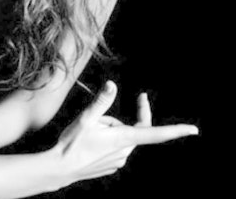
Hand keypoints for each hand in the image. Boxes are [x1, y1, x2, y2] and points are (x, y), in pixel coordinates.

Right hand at [55, 81, 198, 183]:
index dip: (175, 131)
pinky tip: (90, 143)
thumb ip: (101, 101)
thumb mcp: (85, 118)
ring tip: (88, 132)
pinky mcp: (111, 165)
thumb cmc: (72, 143)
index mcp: (123, 138)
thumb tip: (112, 85)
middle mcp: (124, 151)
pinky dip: (107, 140)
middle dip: (116, 119)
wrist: (60, 168)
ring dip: (110, 130)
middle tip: (97, 116)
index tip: (193, 130)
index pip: (155, 133)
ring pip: (122, 137)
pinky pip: (115, 147)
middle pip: (132, 128)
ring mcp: (118, 160)